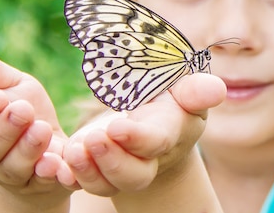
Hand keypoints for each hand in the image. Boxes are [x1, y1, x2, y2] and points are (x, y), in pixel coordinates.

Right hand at [0, 44, 75, 210]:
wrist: (51, 147)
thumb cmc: (23, 109)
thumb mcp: (9, 85)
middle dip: (3, 129)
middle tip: (22, 109)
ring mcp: (17, 172)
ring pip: (15, 166)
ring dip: (28, 149)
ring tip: (42, 129)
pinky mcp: (46, 181)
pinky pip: (47, 181)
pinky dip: (52, 173)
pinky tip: (57, 164)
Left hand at [63, 73, 225, 196]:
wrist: (156, 125)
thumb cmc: (173, 102)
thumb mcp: (186, 91)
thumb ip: (197, 91)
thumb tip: (217, 89)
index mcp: (170, 135)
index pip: (156, 143)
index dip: (137, 139)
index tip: (116, 126)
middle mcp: (147, 159)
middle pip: (133, 176)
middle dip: (112, 161)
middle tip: (93, 139)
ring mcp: (120, 168)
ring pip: (105, 184)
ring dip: (87, 170)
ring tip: (72, 149)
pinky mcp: (96, 168)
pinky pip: (82, 183)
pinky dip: (69, 177)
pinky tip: (56, 164)